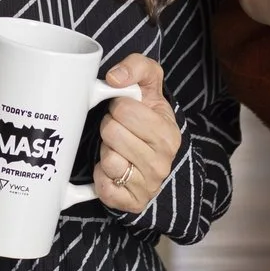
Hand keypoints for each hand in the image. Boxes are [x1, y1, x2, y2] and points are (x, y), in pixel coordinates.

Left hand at [93, 54, 181, 212]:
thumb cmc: (145, 117)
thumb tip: (114, 78)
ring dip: (105, 152)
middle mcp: (162, 162)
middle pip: (112, 132)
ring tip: (116, 149)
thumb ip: (137, 67)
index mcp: (168, 133)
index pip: (124, 109)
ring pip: (108, 161)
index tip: (124, 112)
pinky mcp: (131, 203)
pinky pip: (103, 187)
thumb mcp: (148, 84)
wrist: (151, 155)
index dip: (117, 106)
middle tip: (117, 130)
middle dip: (109, 127)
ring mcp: (148, 186)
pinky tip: (111, 170)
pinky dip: (101, 176)